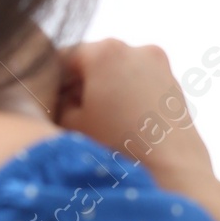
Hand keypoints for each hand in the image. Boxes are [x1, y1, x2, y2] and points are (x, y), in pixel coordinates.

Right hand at [53, 38, 216, 195]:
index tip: (45, 103)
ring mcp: (160, 65)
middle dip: (79, 84)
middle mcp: (136, 48)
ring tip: (96, 123)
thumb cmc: (117, 148)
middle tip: (67, 115)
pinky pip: (140, 81)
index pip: (63, 57)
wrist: (172, 172)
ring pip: (118, 70)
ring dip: (103, 89)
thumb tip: (61, 95)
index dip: (50, 82)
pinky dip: (126, 95)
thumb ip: (58, 100)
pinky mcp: (174, 83)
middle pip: (93, 60)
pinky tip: (120, 124)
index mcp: (106, 51)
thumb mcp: (70, 123)